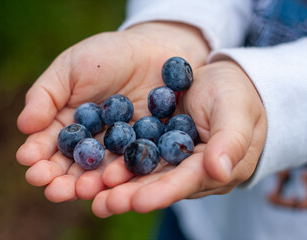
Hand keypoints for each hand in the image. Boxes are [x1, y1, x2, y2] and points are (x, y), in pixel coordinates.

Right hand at [16, 22, 209, 201]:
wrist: (151, 50)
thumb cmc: (105, 55)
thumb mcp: (70, 68)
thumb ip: (45, 95)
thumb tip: (23, 126)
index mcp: (67, 123)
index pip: (48, 143)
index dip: (37, 152)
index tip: (27, 160)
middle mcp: (90, 140)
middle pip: (72, 164)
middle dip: (59, 178)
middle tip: (51, 189)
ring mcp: (117, 147)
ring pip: (100, 170)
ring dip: (87, 183)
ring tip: (78, 191)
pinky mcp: (143, 148)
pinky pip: (131, 163)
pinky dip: (121, 174)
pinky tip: (111, 182)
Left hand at [92, 60, 266, 216]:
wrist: (223, 82)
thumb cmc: (237, 96)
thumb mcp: (236, 112)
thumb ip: (230, 141)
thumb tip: (220, 171)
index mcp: (210, 168)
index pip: (184, 184)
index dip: (161, 193)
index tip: (137, 201)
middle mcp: (185, 169)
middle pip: (156, 185)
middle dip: (129, 195)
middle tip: (101, 205)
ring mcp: (167, 157)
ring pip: (139, 172)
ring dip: (113, 183)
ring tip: (85, 192)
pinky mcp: (153, 142)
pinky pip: (131, 151)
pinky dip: (111, 158)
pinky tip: (89, 163)